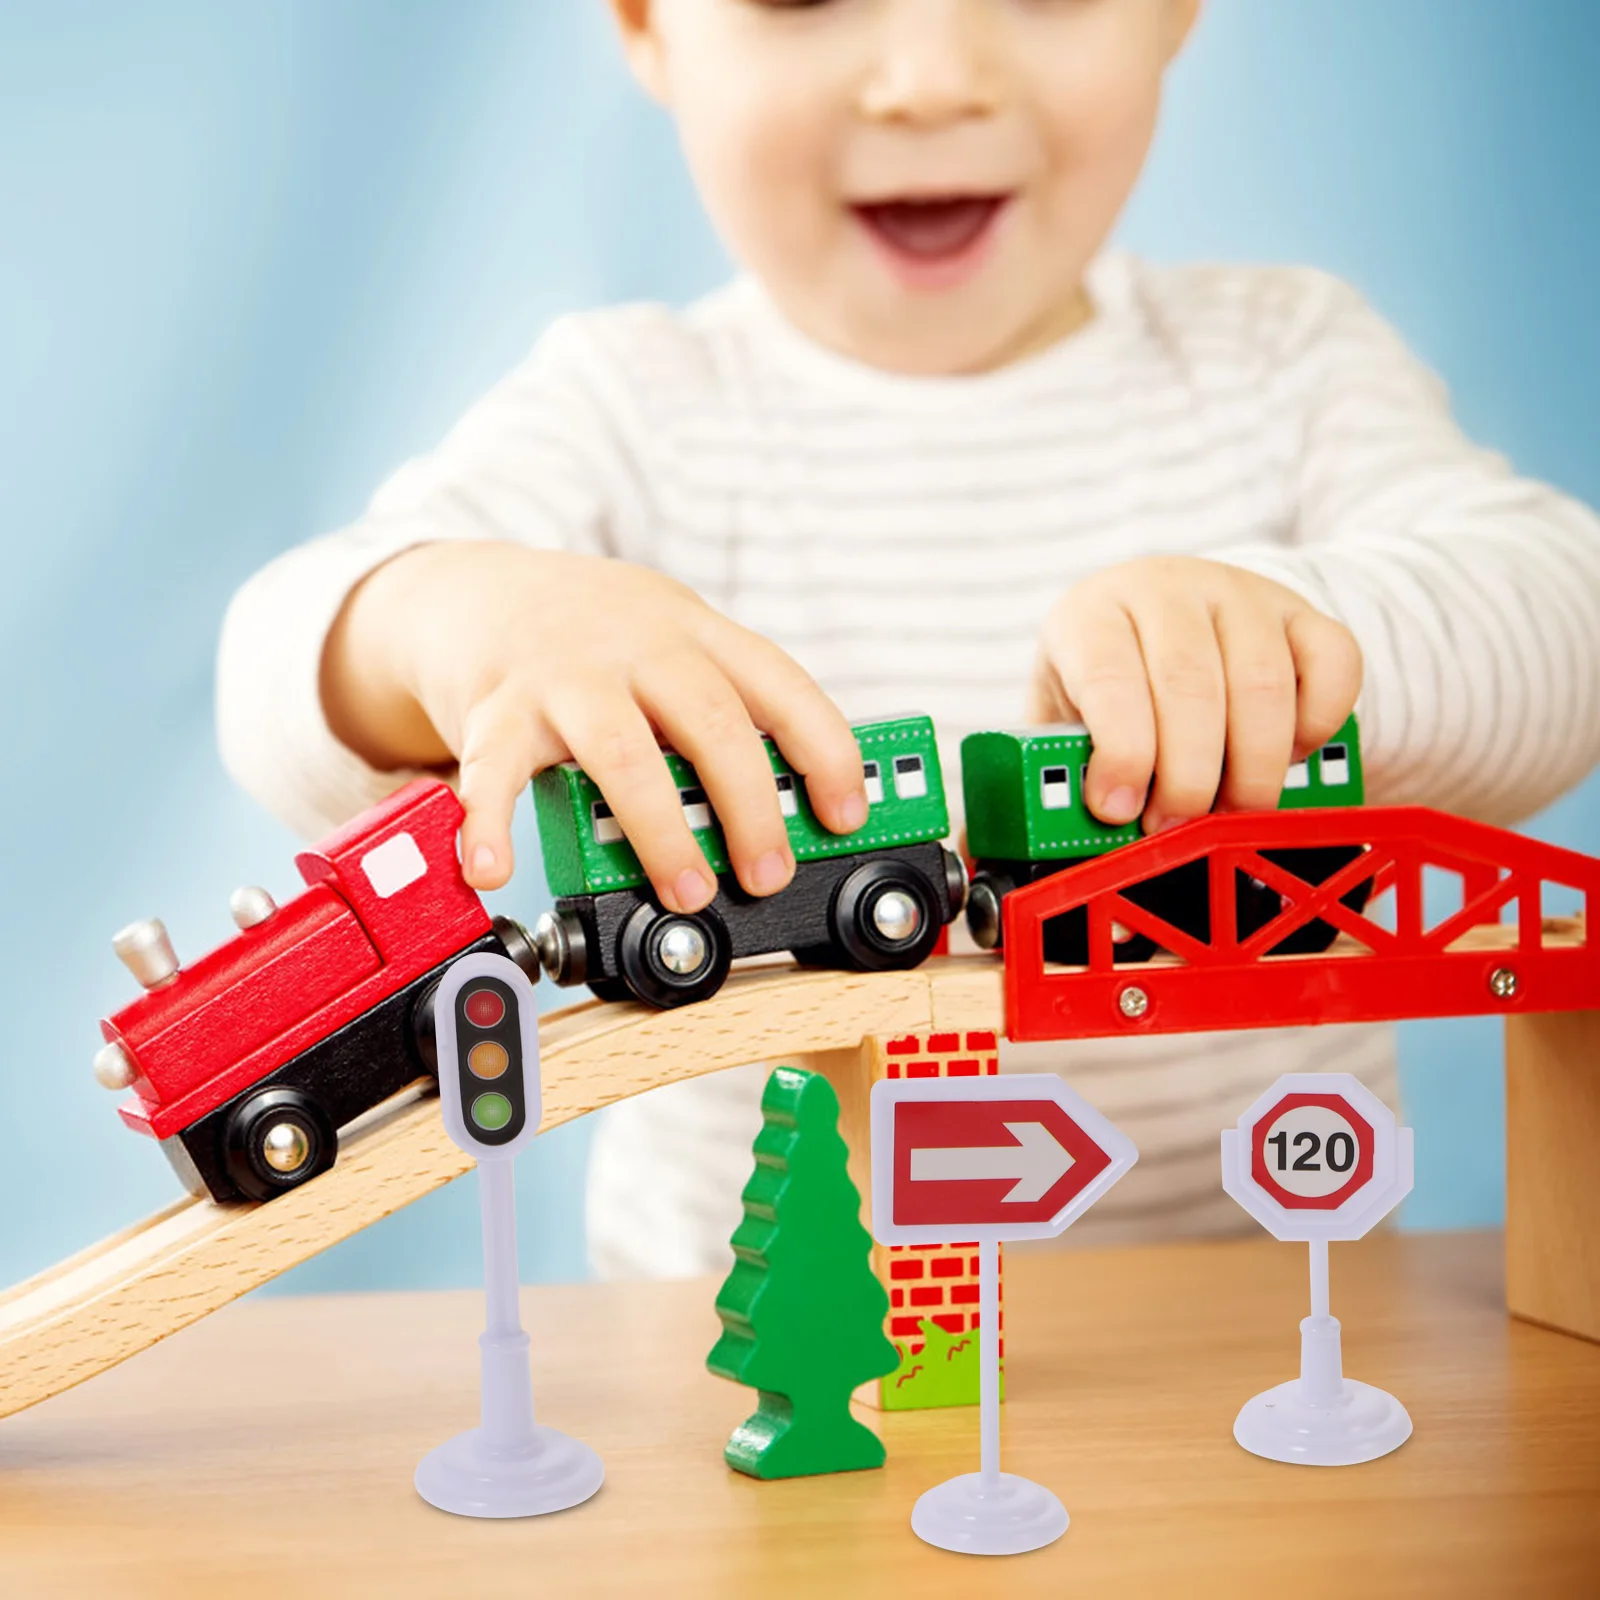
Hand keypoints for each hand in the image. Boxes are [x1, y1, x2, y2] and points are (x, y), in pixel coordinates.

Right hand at [321, 543, 867, 906]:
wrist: (478, 590)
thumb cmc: (593, 632)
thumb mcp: (673, 641)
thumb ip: (724, 706)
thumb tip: (791, 804)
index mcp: (695, 632)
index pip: (781, 685)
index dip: (825, 752)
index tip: (847, 814)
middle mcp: (636, 646)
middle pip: (712, 722)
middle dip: (751, 807)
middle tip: (768, 872)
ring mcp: (565, 676)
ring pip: (623, 753)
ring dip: (661, 831)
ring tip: (687, 889)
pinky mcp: (497, 709)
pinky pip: (494, 772)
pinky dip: (491, 825)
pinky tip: (493, 870)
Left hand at [1028, 556, 1361, 831]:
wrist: (1163, 615)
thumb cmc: (1109, 687)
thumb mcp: (1067, 718)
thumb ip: (1065, 770)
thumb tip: (1056, 841)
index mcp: (1092, 616)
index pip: (1110, 679)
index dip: (1122, 754)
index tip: (1120, 810)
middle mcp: (1166, 590)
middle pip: (1191, 688)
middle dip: (1188, 779)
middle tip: (1178, 829)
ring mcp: (1239, 593)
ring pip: (1263, 684)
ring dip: (1253, 769)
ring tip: (1230, 814)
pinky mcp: (1301, 610)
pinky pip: (1334, 666)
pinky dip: (1317, 727)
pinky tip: (1287, 758)